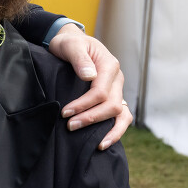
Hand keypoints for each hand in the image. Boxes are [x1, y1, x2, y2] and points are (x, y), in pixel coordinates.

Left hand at [47, 27, 131, 149]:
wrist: (71, 43)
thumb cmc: (69, 44)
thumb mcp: (71, 45)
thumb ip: (80, 59)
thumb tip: (89, 76)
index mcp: (109, 66)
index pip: (101, 92)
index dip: (84, 105)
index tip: (65, 113)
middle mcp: (117, 79)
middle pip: (112, 105)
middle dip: (91, 118)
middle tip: (70, 126)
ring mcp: (118, 90)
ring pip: (122, 114)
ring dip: (108, 130)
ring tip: (96, 144)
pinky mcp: (114, 98)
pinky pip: (122, 117)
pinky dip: (116, 130)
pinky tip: (103, 142)